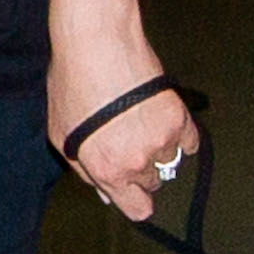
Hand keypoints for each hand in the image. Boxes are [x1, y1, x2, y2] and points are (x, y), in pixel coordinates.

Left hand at [49, 27, 197, 224]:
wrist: (96, 44)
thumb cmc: (72, 84)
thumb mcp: (62, 135)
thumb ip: (84, 170)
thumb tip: (105, 191)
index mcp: (109, 171)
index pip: (138, 209)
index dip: (135, 201)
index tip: (134, 192)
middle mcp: (138, 161)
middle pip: (153, 183)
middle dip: (141, 169)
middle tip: (127, 142)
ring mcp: (162, 138)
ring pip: (171, 160)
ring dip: (160, 149)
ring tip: (141, 123)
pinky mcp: (178, 115)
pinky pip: (190, 141)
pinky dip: (181, 135)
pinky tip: (162, 119)